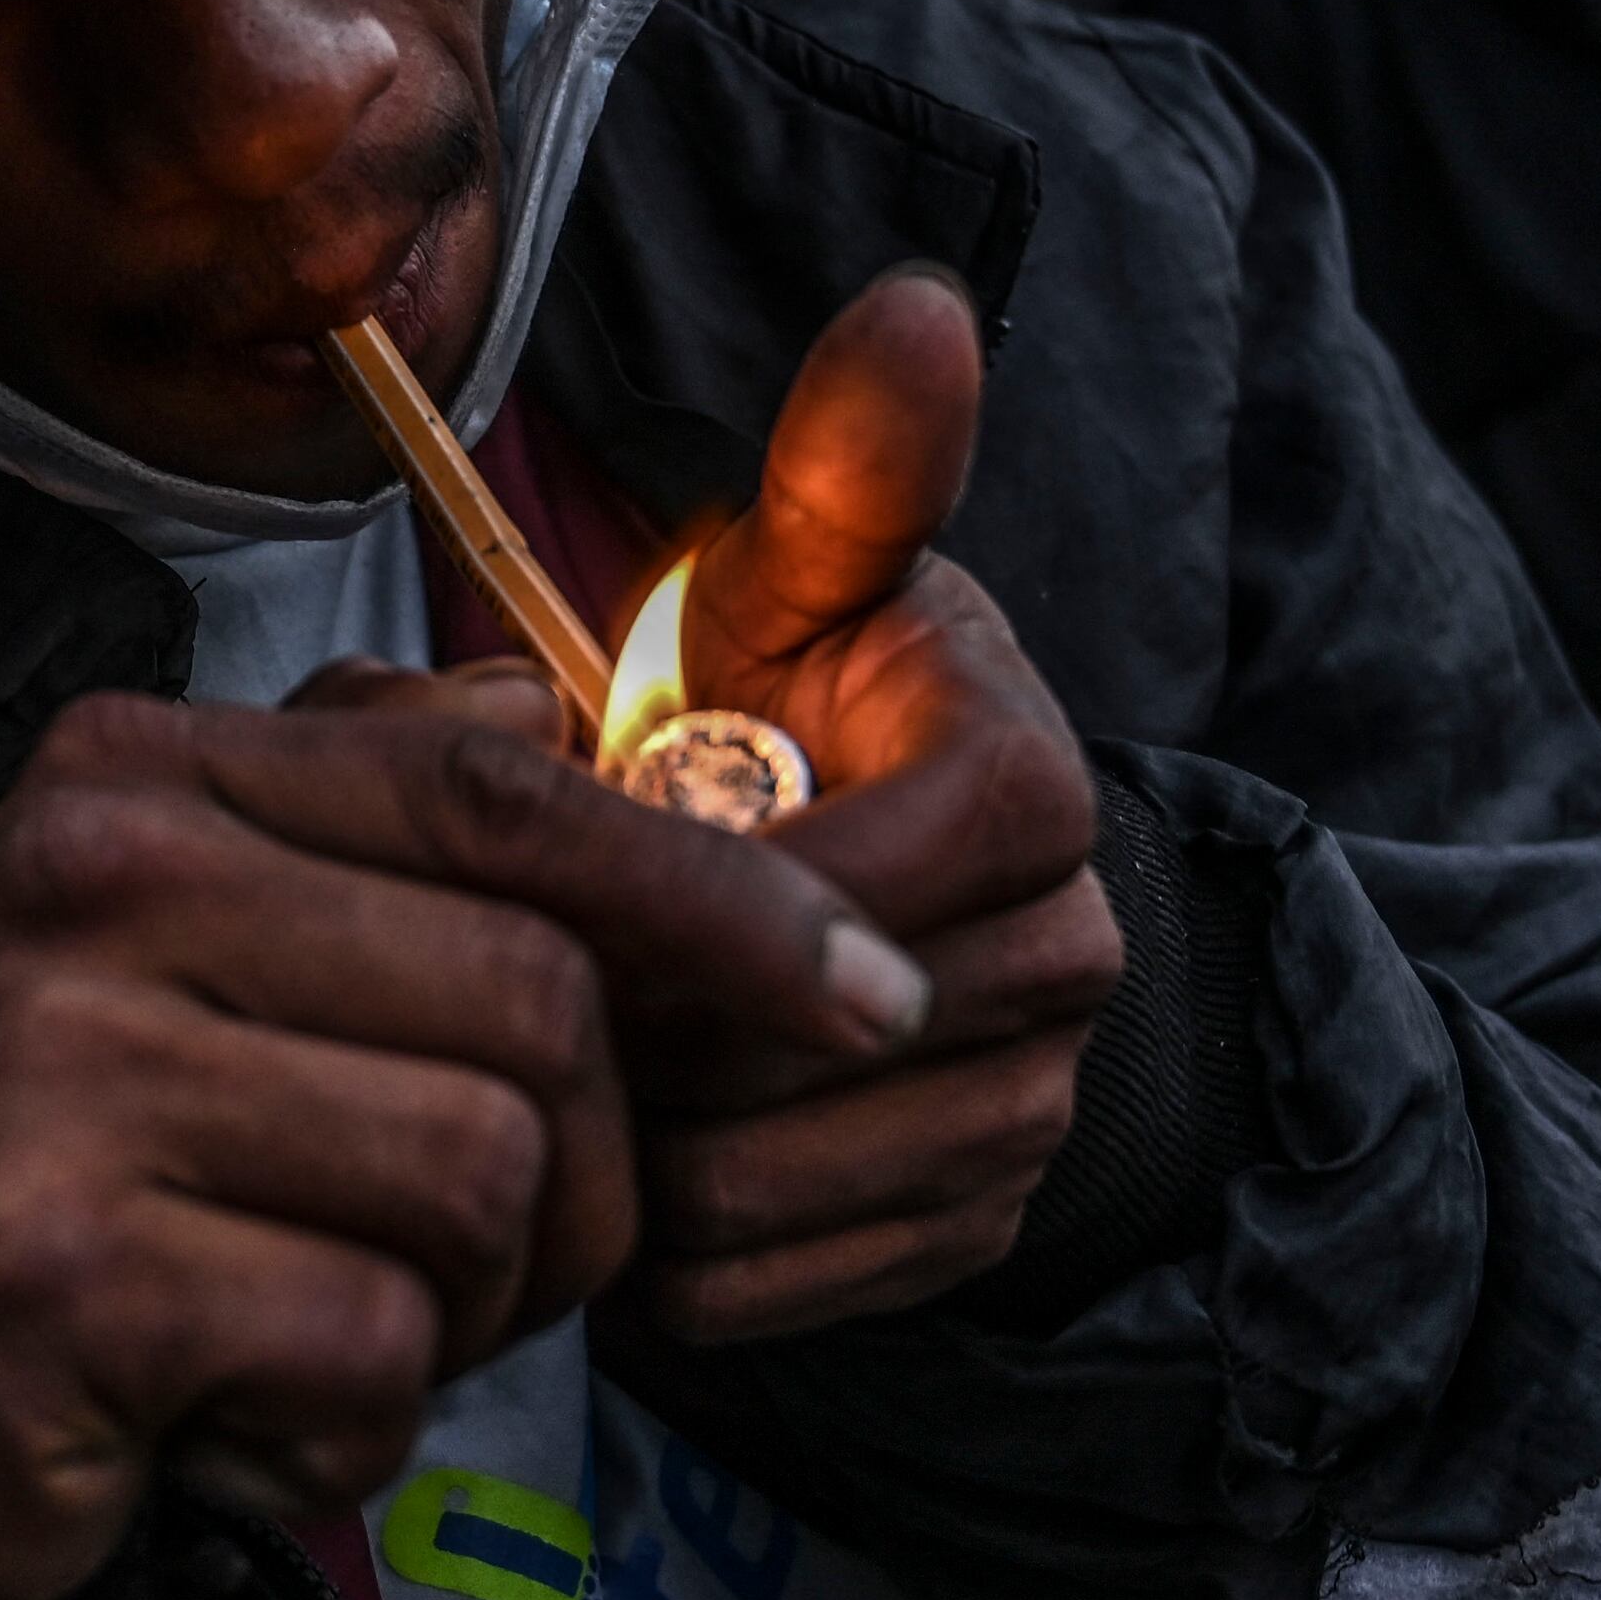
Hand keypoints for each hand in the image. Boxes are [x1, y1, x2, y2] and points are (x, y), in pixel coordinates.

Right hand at [0, 689, 934, 1599]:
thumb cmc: (54, 1162)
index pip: (508, 796)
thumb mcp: (178, 935)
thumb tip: (556, 724)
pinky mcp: (58, 1272)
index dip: (726, 898)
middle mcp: (85, 887)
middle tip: (465, 1263)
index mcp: (135, 778)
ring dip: (468, 1310)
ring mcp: (56, 1075)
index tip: (867, 992)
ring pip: (483, 1179)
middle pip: (540, 1006)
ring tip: (324, 1327)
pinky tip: (241, 1416)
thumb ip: (362, 810)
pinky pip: (377, 1343)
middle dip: (578, 1177)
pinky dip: (357, 1418)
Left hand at [629, 271, 1124, 1342]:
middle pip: (785, 1045)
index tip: (580, 863)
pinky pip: (767, 1293)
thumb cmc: (798, 706)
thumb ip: (846, 463)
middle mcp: (1069, 956)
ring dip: (627, 1137)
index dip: (680, 893)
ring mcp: (1030, 1110)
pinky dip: (658, 1244)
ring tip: (567, 1045)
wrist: (863, 881)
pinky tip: (618, 1150)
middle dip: (633, 1010)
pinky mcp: (967, 1232)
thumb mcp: (802, 576)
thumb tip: (915, 306)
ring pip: (761, 1186)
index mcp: (1026, 783)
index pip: (844, 886)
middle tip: (532, 961)